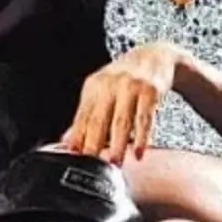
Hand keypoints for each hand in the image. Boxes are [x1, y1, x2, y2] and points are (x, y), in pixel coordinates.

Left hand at [61, 42, 184, 163]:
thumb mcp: (103, 91)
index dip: (77, 137)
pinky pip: (144, 118)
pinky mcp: (150, 90)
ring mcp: (130, 86)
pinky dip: (141, 138)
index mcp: (94, 86)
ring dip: (117, 145)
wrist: (155, 56)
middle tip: (93, 166)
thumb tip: (67, 142)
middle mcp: (110, 84)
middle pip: (99, 120)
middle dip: (94, 144)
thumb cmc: (125, 79)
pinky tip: (137, 153)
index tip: (74, 156)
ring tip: (115, 163)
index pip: (83, 116)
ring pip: (121, 121)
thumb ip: (87, 116)